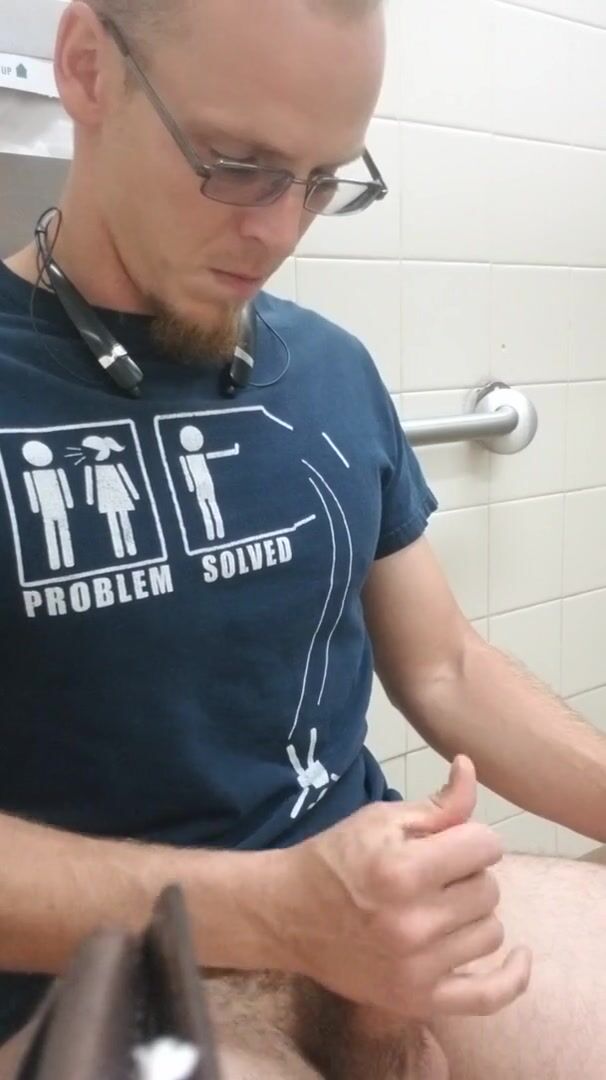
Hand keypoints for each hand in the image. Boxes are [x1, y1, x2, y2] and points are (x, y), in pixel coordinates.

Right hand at [282, 756, 531, 1018]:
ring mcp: (417, 968)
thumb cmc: (335, 858)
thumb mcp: (380, 819)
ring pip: (491, 932)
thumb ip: (436, 805)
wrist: (286, 915)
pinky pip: (489, 997)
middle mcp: (414, 923)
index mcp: (403, 870)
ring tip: (438, 907)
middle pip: (489, 889)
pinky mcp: (417, 1000)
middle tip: (432, 876)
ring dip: (473, 915)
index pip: (484, 845)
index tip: (447, 842)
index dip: (470, 837)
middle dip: (467, 875)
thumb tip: (470, 767)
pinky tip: (519, 956)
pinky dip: (512, 977)